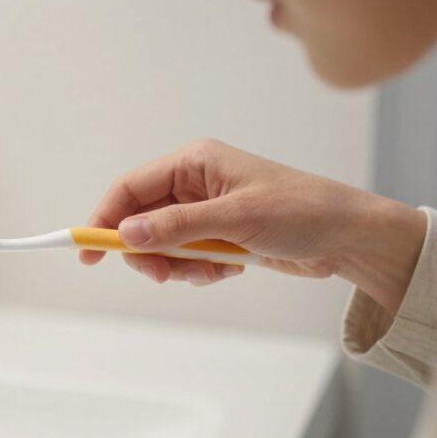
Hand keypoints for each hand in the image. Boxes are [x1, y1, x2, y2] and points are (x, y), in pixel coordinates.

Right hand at [80, 139, 425, 313]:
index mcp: (195, 162)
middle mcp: (196, 182)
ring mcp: (208, 209)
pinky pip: (188, 256)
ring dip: (179, 264)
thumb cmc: (301, 212)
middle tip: (163, 275)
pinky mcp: (220, 234)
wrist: (349, 237)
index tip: (87, 251)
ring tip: (211, 271)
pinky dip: (199, 270)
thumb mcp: (235, 219)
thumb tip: (126, 234)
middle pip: (142, 219)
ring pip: (164, 243)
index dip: (105, 217)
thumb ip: (177, 227)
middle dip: (148, 251)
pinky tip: (229, 269)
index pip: (132, 187)